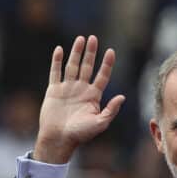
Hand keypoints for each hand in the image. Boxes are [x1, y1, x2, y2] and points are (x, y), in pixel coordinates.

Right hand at [34, 35, 124, 163]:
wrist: (59, 139)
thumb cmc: (80, 134)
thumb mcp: (100, 123)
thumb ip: (111, 110)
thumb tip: (122, 97)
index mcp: (93, 97)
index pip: (102, 76)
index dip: (107, 64)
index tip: (111, 51)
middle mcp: (81, 90)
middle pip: (87, 67)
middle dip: (91, 53)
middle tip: (93, 38)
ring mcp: (67, 89)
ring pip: (72, 66)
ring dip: (76, 53)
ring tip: (80, 39)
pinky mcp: (54, 90)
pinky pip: (55, 72)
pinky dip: (56, 61)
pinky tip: (60, 49)